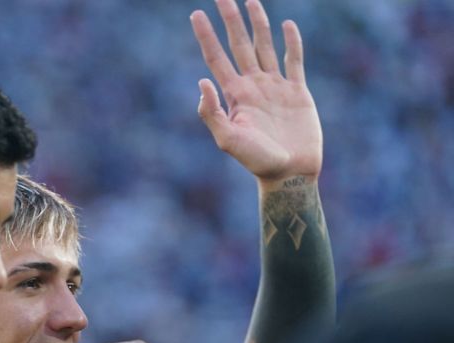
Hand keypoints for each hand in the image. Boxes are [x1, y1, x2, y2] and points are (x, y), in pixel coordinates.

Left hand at [191, 0, 321, 183]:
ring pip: (265, 46)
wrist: (289, 173)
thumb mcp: (228, 140)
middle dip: (230, 19)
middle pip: (239, 44)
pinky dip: (291, 42)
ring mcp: (275, 87)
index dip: (206, 36)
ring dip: (258, 23)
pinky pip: (294, 61)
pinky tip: (286, 25)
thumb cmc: (256, 161)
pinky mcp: (298, 92)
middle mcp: (253, 86)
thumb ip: (213, 113)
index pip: (216, 58)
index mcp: (235, 94)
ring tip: (250, 0)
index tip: (196, 14)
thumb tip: (202, 82)